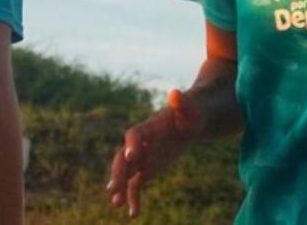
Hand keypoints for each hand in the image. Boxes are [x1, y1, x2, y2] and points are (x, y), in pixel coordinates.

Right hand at [108, 89, 203, 217]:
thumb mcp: (190, 108)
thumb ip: (182, 103)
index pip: (134, 135)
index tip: (131, 156)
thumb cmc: (192, 111)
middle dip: (118, 171)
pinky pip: (136, 184)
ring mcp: (143, 156)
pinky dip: (134, 197)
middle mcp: (141, 142)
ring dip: (121, 187)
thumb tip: (176, 93)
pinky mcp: (148, 168)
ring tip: (116, 203)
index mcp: (149, 126)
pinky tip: (133, 213)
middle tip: (113, 187)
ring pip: (127, 173)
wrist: (193, 120)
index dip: (132, 144)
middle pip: (124, 157)